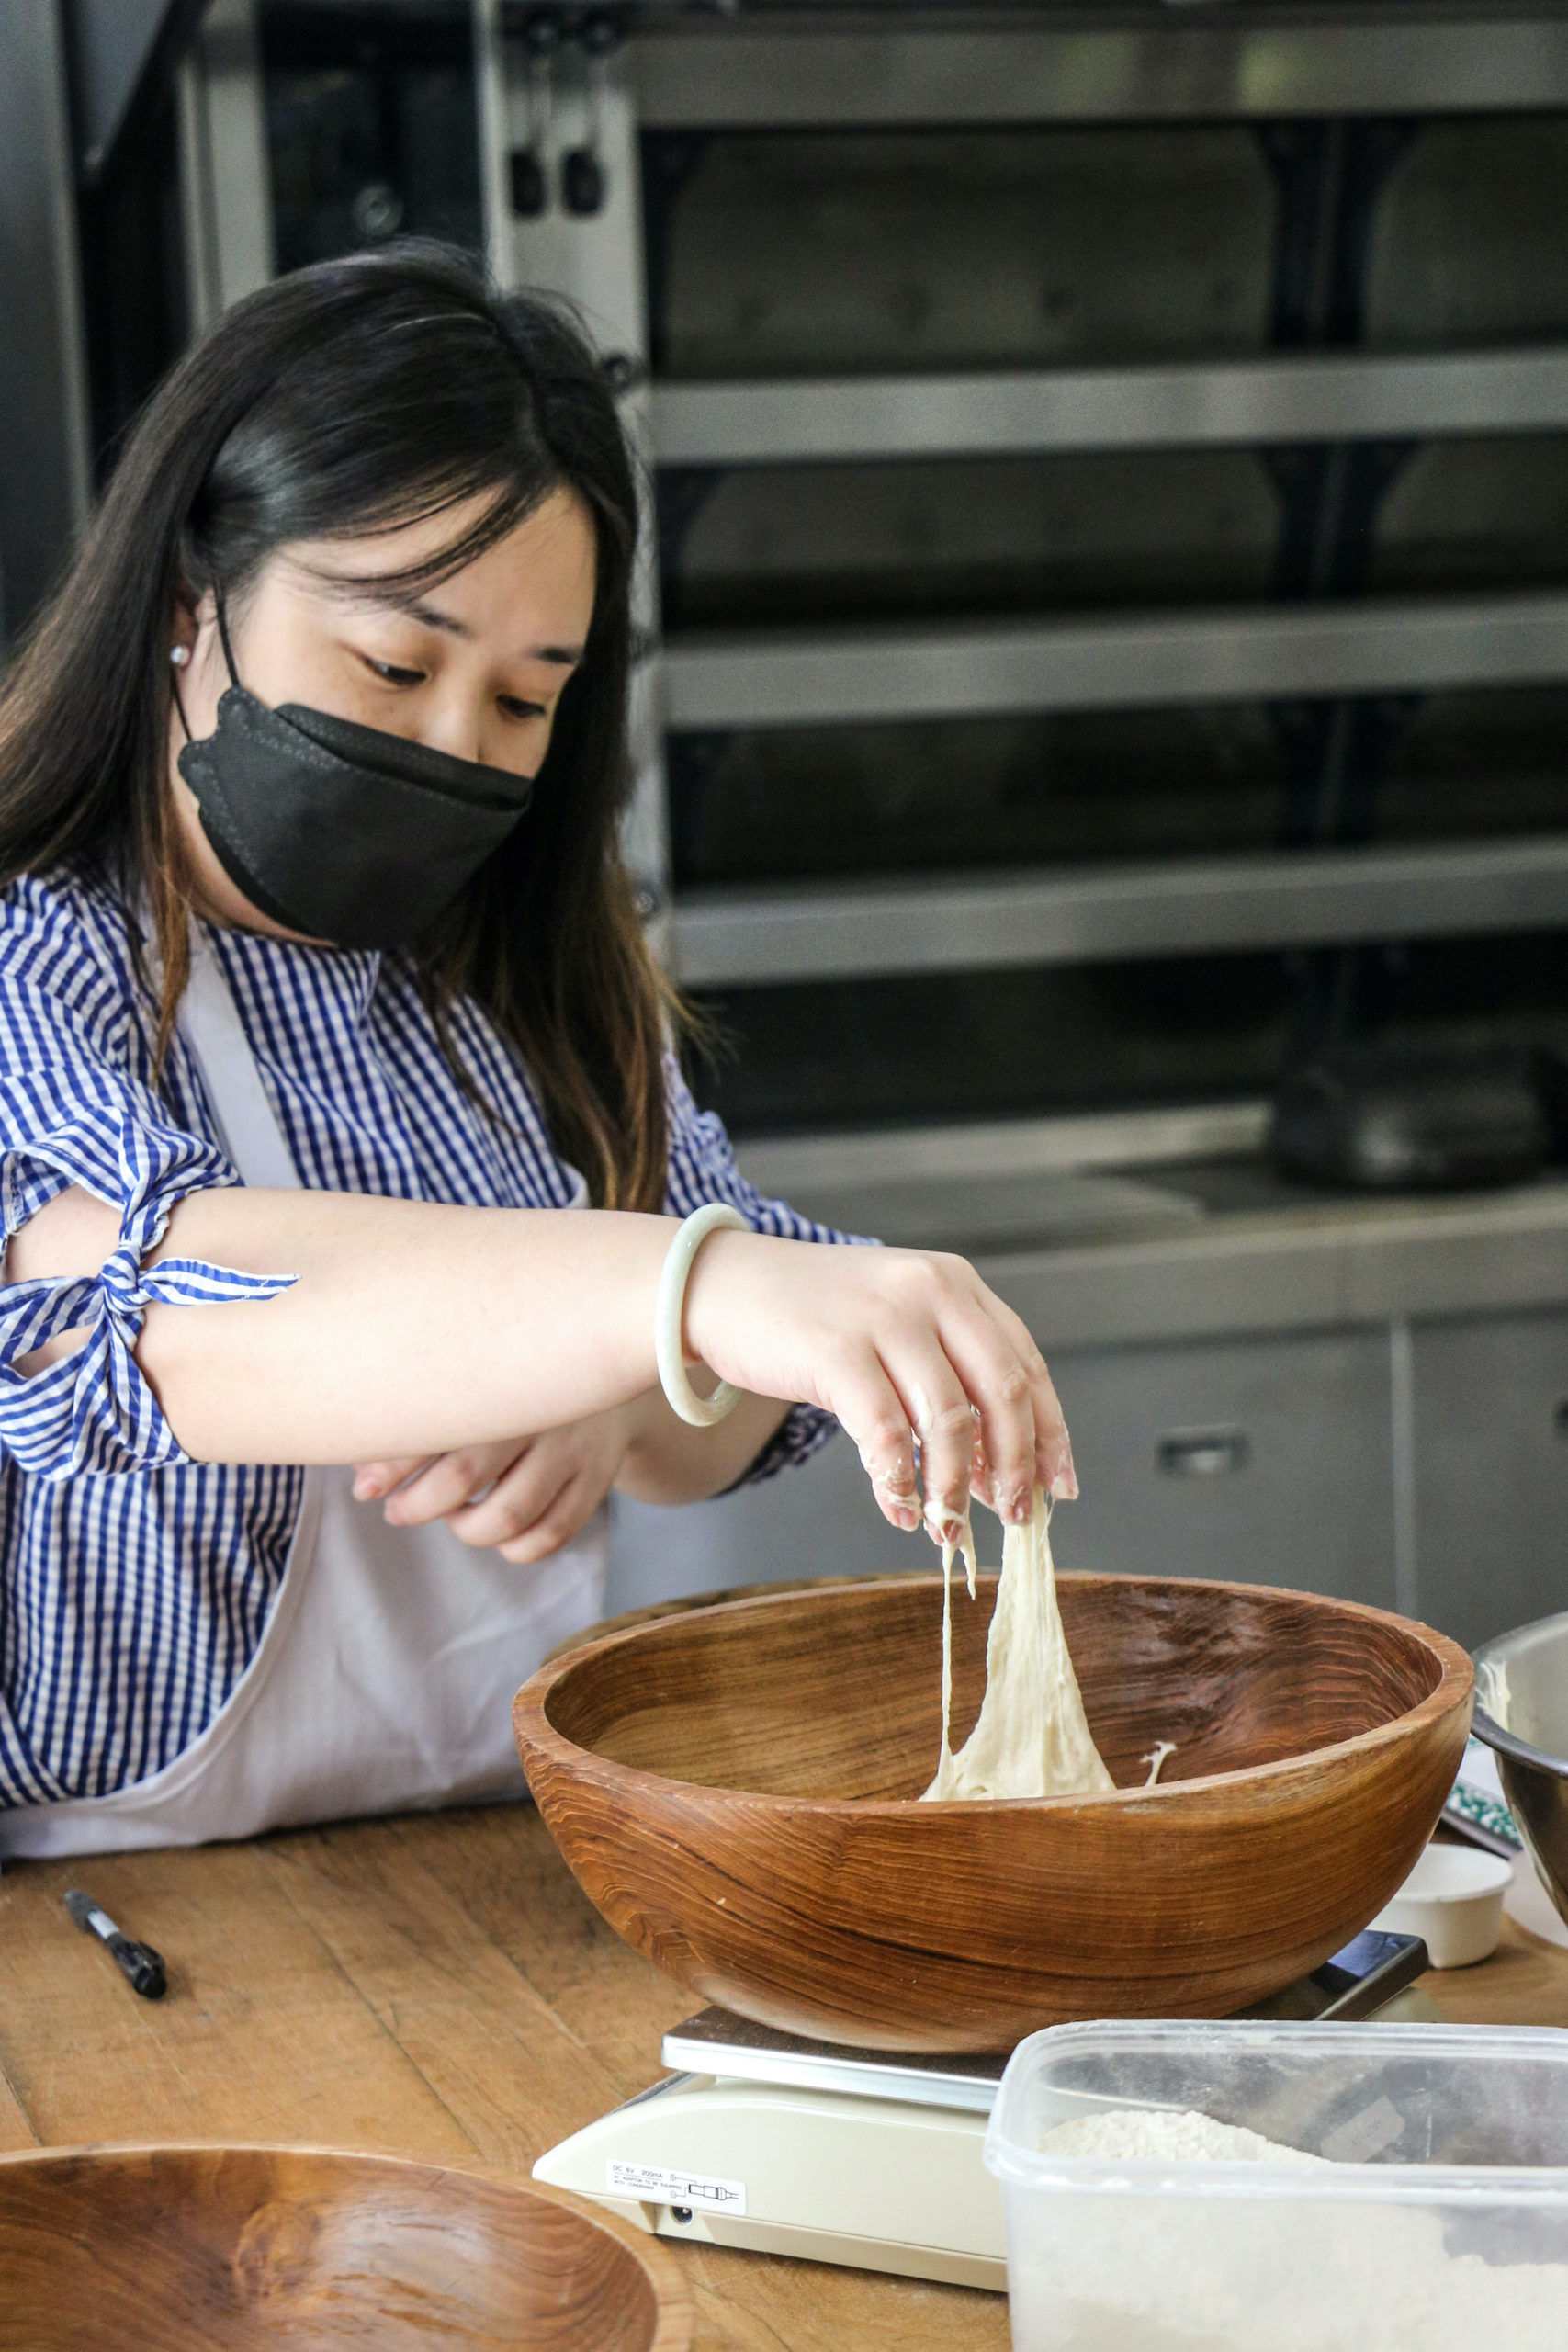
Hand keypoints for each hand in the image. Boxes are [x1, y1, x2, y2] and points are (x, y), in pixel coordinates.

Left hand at [352, 1402, 637, 1563]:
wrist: (607, 1363)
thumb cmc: (512, 1378)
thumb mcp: (472, 1379)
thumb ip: (419, 1417)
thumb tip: (362, 1474)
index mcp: (498, 1374)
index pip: (434, 1425)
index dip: (391, 1465)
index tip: (366, 1490)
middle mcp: (537, 1409)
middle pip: (464, 1475)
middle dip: (419, 1505)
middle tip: (398, 1510)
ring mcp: (573, 1446)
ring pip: (511, 1517)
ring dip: (468, 1531)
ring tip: (454, 1518)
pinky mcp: (597, 1476)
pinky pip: (552, 1534)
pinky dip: (516, 1549)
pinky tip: (500, 1533)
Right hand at [683, 1235, 1074, 1542]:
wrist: (720, 1286)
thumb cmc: (811, 1316)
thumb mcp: (894, 1320)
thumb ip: (946, 1374)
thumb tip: (995, 1469)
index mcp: (954, 1284)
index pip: (1025, 1364)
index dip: (1051, 1432)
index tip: (1060, 1486)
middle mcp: (929, 1291)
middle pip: (1002, 1392)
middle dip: (1015, 1466)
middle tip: (1014, 1516)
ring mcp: (883, 1318)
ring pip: (949, 1420)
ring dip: (954, 1487)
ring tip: (945, 1526)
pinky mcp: (836, 1351)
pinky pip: (886, 1435)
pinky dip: (899, 1483)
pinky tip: (899, 1508)